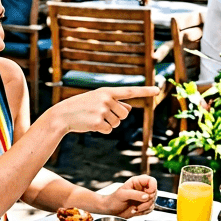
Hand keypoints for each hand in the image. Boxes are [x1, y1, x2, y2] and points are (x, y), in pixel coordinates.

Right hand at [45, 86, 159, 135]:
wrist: (62, 115)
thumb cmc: (81, 107)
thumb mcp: (97, 100)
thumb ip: (114, 103)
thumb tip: (129, 108)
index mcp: (107, 91)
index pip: (130, 91)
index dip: (145, 91)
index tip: (158, 90)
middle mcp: (106, 99)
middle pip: (125, 114)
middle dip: (117, 117)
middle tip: (101, 115)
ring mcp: (102, 111)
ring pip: (117, 123)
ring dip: (108, 124)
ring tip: (94, 118)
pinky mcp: (98, 122)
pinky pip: (109, 130)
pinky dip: (102, 130)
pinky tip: (91, 125)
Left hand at [102, 175, 156, 217]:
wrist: (111, 210)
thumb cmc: (114, 199)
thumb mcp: (123, 195)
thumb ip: (135, 194)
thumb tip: (146, 196)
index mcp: (138, 182)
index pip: (152, 181)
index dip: (153, 187)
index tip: (148, 194)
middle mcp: (142, 189)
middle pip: (154, 193)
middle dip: (147, 201)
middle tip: (138, 204)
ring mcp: (144, 197)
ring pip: (153, 202)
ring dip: (144, 207)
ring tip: (135, 208)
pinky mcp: (144, 205)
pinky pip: (150, 209)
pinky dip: (144, 212)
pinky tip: (135, 211)